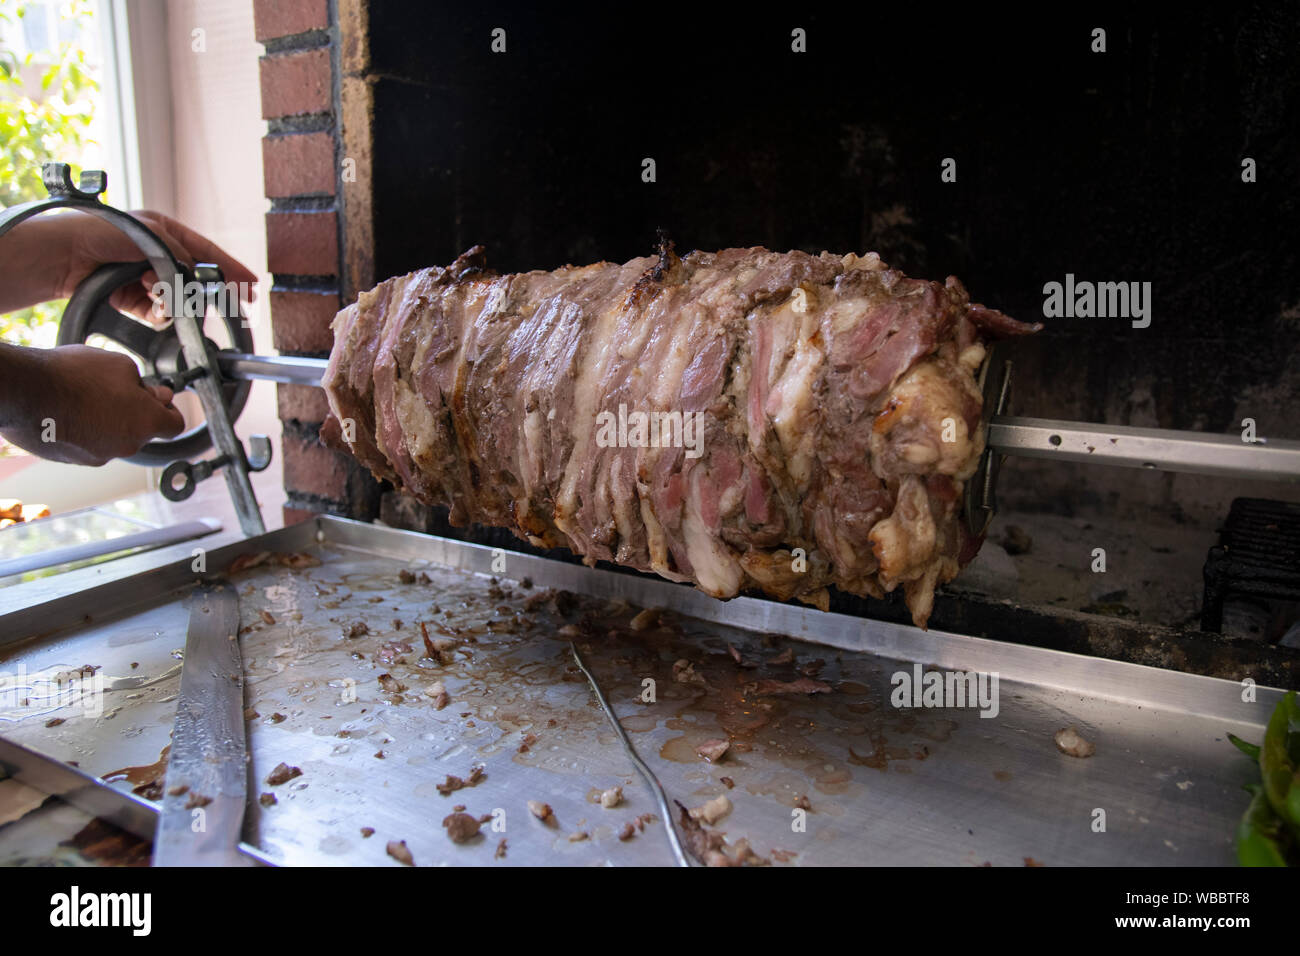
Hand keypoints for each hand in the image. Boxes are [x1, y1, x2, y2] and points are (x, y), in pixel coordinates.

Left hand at [0, 209, 256, 321]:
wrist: (62, 254)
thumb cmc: (101, 232)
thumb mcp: (152, 235)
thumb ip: (181, 255)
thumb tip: (195, 277)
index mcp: (164, 232)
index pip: (206, 252)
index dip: (230, 268)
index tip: (251, 284)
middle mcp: (156, 255)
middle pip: (194, 279)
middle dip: (204, 292)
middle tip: (229, 304)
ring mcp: (144, 278)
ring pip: (177, 299)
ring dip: (175, 302)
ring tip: (161, 296)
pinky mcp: (131, 299)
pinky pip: (158, 312)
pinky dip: (159, 313)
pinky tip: (152, 307)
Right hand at [0, 344, 184, 464]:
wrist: (26, 391)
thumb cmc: (73, 374)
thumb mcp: (120, 364)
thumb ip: (145, 384)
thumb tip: (156, 395)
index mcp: (146, 423)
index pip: (175, 425)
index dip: (169, 410)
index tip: (159, 400)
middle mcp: (127, 446)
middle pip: (141, 431)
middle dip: (134, 412)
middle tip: (115, 390)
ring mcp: (98, 456)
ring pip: (113, 438)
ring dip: (107, 420)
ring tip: (84, 396)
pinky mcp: (73, 460)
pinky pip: (87, 444)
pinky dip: (84, 430)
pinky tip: (67, 409)